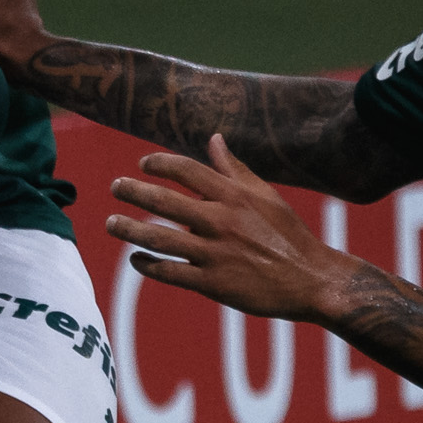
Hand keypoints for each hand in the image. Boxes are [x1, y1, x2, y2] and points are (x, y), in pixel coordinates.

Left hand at [107, 135, 356, 323]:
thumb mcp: (265, 195)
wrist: (311, 279)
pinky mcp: (213, 284)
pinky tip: (136, 259)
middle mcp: (221, 221)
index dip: (159, 163)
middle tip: (115, 187)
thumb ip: (234, 169)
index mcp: (234, 196)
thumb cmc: (288, 235)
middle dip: (134, 192)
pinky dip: (148, 266)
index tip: (143, 163)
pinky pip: (171, 273)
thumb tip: (213, 138)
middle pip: (165, 202)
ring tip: (111, 223)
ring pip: (160, 239)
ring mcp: (215, 254)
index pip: (186, 170)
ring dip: (130, 230)